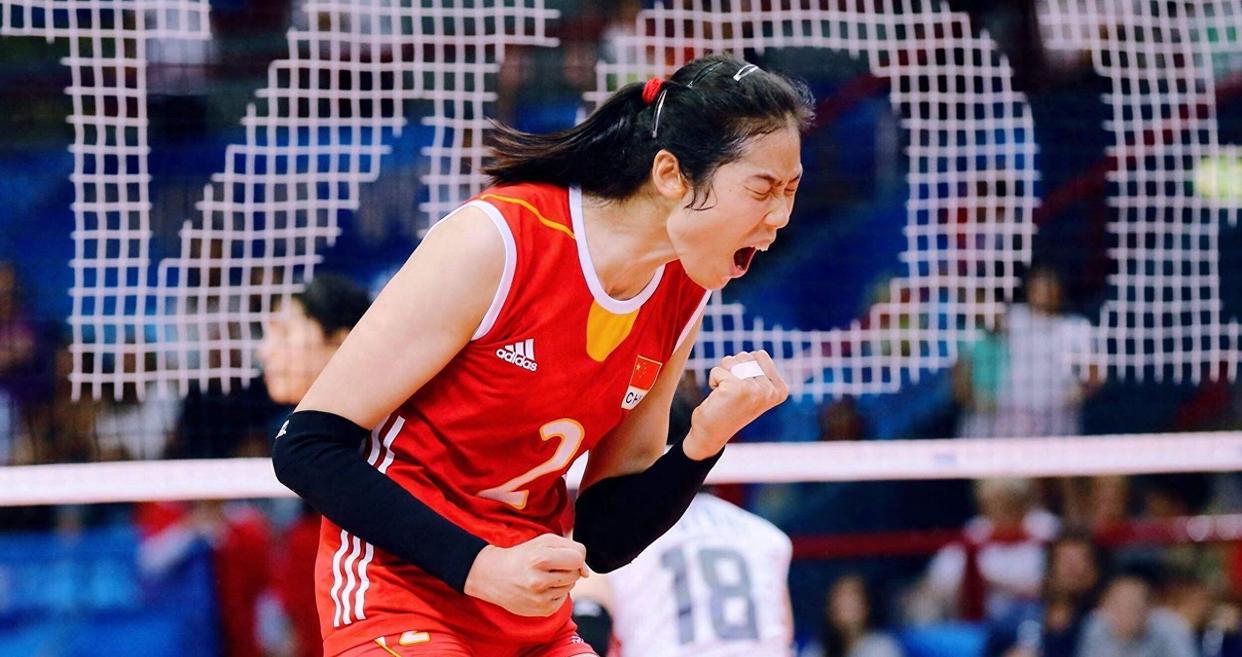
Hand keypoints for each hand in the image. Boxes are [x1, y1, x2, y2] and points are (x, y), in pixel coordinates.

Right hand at [463, 533, 588, 616]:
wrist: (492, 575)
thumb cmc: (522, 555)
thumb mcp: (544, 541)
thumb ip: (571, 549)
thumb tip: (586, 573)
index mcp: (540, 558)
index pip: (578, 558)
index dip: (575, 555)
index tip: (562, 555)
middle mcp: (539, 580)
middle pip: (576, 573)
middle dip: (567, 567)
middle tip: (548, 565)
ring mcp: (540, 598)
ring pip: (570, 586)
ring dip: (561, 580)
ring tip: (542, 576)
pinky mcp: (542, 610)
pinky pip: (563, 599)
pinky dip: (556, 592)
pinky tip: (540, 588)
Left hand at [684, 350, 787, 459]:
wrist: (712, 433)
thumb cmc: (731, 407)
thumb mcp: (754, 388)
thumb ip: (760, 369)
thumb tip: (759, 353)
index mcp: (780, 390)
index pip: (760, 355)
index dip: (746, 367)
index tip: (745, 388)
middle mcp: (771, 391)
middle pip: (745, 356)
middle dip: (733, 369)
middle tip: (733, 392)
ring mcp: (755, 390)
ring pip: (731, 361)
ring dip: (723, 374)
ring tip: (726, 394)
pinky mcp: (736, 388)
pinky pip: (717, 370)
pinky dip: (713, 380)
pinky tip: (718, 398)